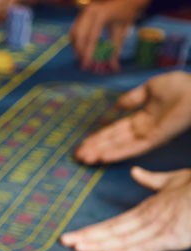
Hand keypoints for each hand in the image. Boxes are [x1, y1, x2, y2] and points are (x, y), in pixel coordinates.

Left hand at [60, 167, 190, 250]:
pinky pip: (146, 246)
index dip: (92, 230)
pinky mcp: (174, 237)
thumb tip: (136, 172)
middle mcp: (150, 217)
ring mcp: (161, 227)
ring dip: (99, 243)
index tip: (71, 236)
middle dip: (87, 237)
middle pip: (113, 230)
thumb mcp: (175, 180)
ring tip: (76, 247)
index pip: (114, 222)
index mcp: (148, 207)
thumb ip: (153, 180)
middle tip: (63, 242)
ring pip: (124, 237)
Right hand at [70, 0, 147, 70]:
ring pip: (73, 33)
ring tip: (81, 58)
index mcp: (102, 15)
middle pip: (79, 35)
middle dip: (79, 51)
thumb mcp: (122, 32)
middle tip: (83, 64)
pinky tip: (80, 49)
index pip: (91, 37)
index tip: (86, 65)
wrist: (124, 1)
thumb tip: (114, 68)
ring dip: (76, 47)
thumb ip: (116, 50)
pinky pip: (74, 30)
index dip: (88, 53)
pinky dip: (76, 42)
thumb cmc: (124, 15)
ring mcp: (83, 13)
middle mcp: (89, 13)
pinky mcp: (80, 15)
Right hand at [74, 71, 190, 163]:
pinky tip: (103, 157)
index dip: (99, 137)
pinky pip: (133, 148)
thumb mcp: (151, 88)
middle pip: (114, 141)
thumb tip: (117, 105)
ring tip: (83, 159)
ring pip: (120, 147)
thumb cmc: (181, 86)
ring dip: (101, 153)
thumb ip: (133, 97)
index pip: (116, 130)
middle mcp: (143, 130)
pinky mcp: (156, 138)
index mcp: (142, 118)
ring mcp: (149, 135)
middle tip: (76, 156)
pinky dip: (118, 153)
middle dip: (95, 148)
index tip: (83, 143)